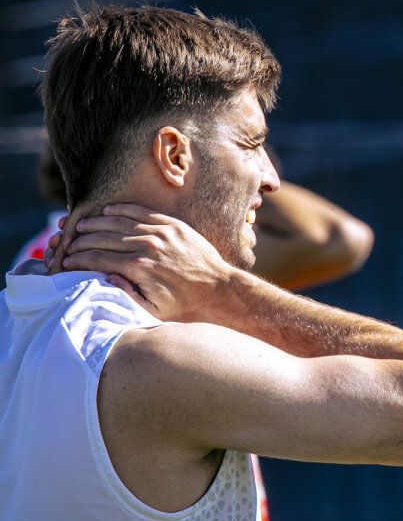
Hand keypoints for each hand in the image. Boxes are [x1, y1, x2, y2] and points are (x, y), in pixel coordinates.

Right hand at [60, 204, 234, 321]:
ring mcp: (162, 233)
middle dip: (80, 241)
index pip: (97, 258)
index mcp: (140, 268)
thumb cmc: (185, 306)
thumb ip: (126, 294)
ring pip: (119, 222)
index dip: (76, 260)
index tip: (64, 262)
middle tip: (66, 243)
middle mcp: (148, 246)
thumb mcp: (153, 310)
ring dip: (96, 222)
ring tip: (80, 225)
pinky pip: (142, 212)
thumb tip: (104, 277)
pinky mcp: (174, 225)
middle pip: (103, 238)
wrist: (220, 290)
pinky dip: (122, 210)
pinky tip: (107, 210)